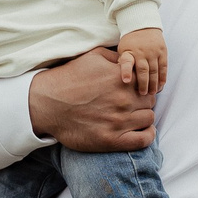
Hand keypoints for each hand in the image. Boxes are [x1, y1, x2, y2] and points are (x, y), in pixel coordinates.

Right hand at [27, 49, 155, 152]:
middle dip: (143, 101)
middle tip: (131, 103)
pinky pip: (144, 139)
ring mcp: (119, 120)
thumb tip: (132, 60)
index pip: (147, 82)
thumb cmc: (69, 79)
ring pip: (149, 118)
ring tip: (132, 116)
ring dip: (143, 117)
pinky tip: (143, 131)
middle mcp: (123, 99)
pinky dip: (148, 135)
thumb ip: (117, 57)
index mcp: (121, 78)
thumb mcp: (93, 57)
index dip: (142, 86)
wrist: (47, 104)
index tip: (135, 90)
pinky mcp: (112, 140)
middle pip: (150, 100)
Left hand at [116, 27, 167, 96]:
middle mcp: (142, 52)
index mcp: (130, 52)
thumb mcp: (122, 49)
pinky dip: (163, 77)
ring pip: (155, 71)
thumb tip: (122, 78)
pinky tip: (161, 85)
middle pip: (144, 71)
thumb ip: (123, 62)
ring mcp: (154, 52)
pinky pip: (163, 67)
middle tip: (143, 94)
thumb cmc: (130, 40)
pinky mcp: (163, 51)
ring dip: (154, 83)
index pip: (127, 62)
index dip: (126, 72)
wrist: (143, 24)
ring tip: (152, 93)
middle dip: (144, 84)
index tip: (126, 81)